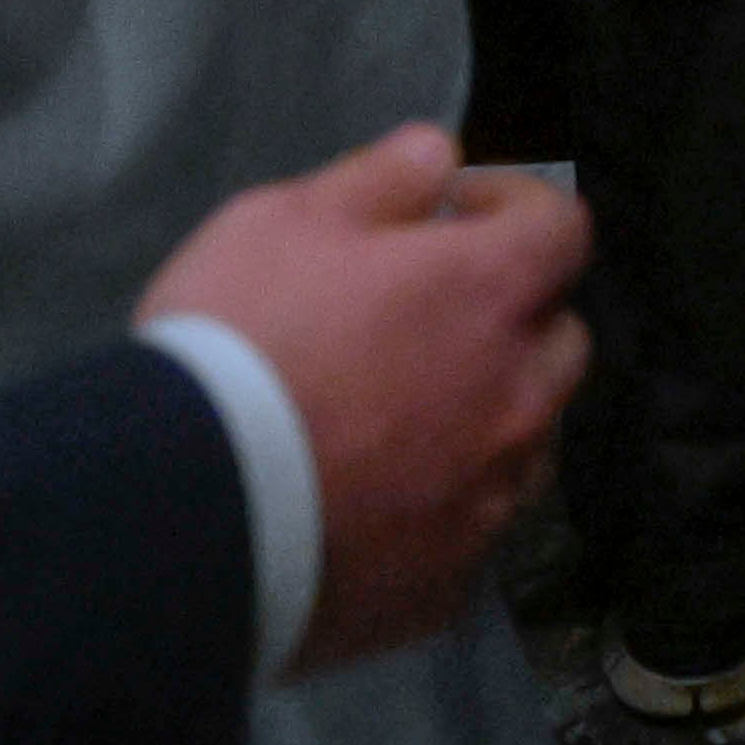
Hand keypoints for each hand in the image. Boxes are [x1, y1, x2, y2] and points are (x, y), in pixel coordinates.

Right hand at [141, 127, 593, 672]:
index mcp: (487, 296)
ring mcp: (488, 503)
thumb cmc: (237, 340)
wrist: (183, 513)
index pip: (562, 229)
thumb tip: (443, 155)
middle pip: (561, 341)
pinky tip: (376, 507)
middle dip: (514, 316)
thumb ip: (380, 178)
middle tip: (433, 318)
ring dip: (491, 417)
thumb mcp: (284, 218)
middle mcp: (514, 399)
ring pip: (528, 444)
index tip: (459, 214)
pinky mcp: (448, 588)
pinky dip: (442, 510)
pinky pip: (471, 533)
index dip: (517, 207)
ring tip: (406, 419)